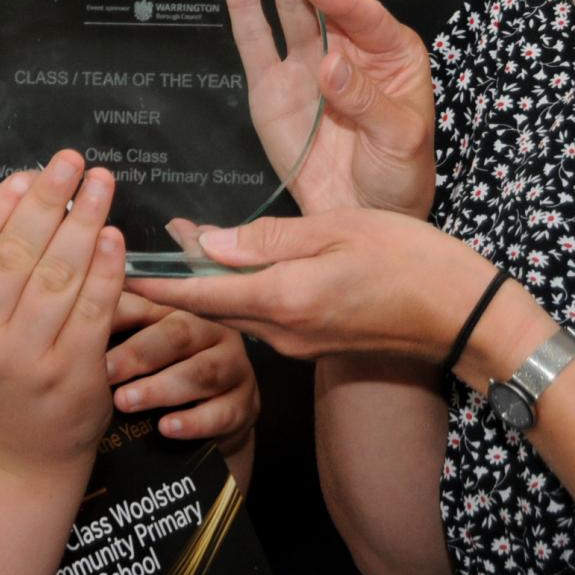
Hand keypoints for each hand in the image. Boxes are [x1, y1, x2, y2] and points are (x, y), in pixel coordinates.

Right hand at [0, 151, 126, 478]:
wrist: (17, 456)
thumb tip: (20, 193)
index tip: (26, 175)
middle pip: (14, 255)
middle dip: (47, 200)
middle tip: (71, 161)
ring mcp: (26, 361)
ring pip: (57, 276)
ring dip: (83, 222)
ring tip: (100, 184)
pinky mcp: (71, 376)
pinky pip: (93, 310)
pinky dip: (106, 269)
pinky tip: (114, 237)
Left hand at [105, 292, 259, 463]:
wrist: (208, 425)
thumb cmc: (163, 377)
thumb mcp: (140, 353)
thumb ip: (114, 332)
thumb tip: (70, 316)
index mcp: (185, 309)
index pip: (154, 304)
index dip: (120, 316)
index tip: (88, 332)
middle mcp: (215, 332)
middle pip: (180, 334)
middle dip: (139, 353)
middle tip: (106, 371)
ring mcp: (235, 370)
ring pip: (203, 372)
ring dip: (161, 387)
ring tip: (125, 402)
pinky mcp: (245, 407)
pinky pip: (223, 413)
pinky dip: (193, 421)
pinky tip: (166, 427)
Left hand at [133, 210, 497, 364]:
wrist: (462, 317)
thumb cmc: (410, 261)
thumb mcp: (339, 229)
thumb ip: (270, 238)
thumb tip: (208, 243)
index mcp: (284, 299)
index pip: (199, 294)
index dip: (153, 285)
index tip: (112, 277)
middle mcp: (282, 332)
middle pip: (209, 310)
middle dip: (169, 289)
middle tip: (125, 265)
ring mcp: (298, 344)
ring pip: (234, 316)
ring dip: (202, 294)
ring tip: (169, 263)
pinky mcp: (314, 345)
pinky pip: (261, 321)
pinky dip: (237, 299)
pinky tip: (232, 275)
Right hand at [232, 0, 435, 218]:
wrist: (364, 216)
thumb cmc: (398, 176)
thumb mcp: (400, 140)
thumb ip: (366, 101)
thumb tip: (329, 66)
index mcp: (390, 54)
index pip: (364, 14)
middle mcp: (348, 48)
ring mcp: (306, 64)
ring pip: (292, 6)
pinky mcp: (272, 85)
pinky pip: (255, 38)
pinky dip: (246, 1)